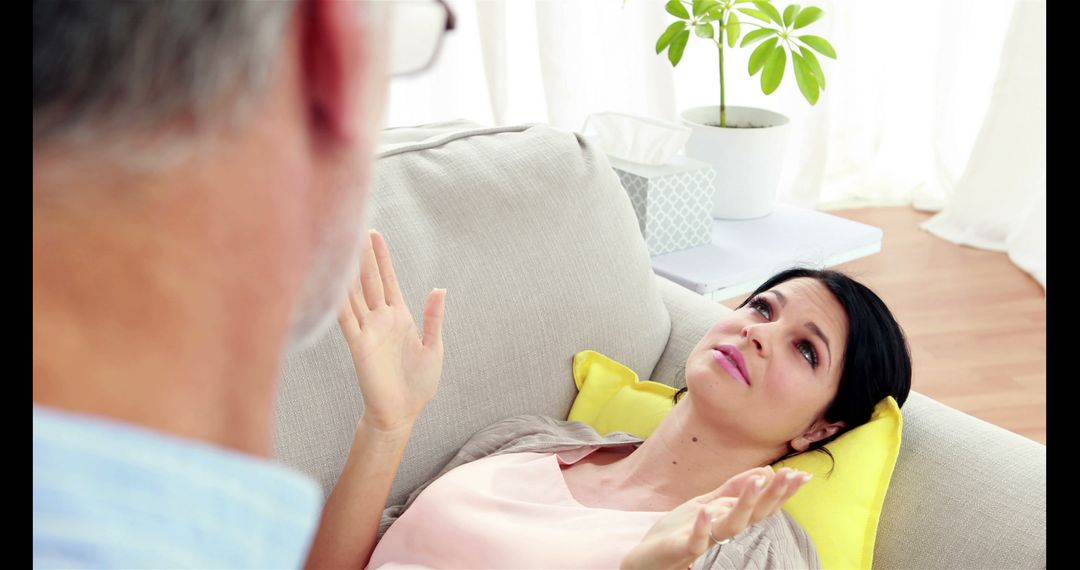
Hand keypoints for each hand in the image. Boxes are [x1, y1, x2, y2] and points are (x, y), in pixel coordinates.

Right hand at [338, 230, 446, 432]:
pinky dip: (340, 302)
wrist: (402, 412)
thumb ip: (434, 318)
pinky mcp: (358, 345)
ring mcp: (368, 330)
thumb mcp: (434, 347)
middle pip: (369, 281)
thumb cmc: (418, 384)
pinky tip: (336, 284)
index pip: (388, 280)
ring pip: (356, 295)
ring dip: (350, 273)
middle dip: (364, 256)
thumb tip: (439, 289)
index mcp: (399, 316)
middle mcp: (380, 319)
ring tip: (343, 248)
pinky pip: (347, 319)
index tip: (374, 234)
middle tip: (356, 229)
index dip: (382, 258)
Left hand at [620, 466, 811, 569]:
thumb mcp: (707, 503)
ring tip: (758, 481)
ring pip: (731, 525)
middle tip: (792, 475)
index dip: (781, 491)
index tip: (802, 474)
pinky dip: (702, 526)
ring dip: (745, 504)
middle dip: (773, 495)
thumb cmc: (678, 530)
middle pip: (754, 514)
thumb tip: (762, 471)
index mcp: (729, 519)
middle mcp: (722, 531)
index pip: (761, 505)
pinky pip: (696, 539)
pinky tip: (707, 510)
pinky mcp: (683, 548)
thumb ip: (731, 490)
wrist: (648, 556)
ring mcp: (705, 540)